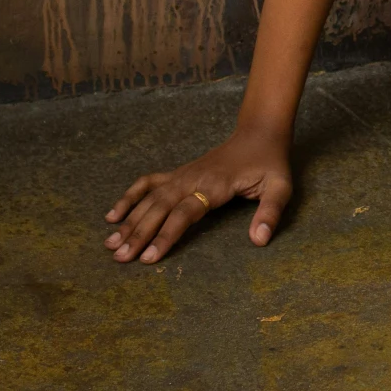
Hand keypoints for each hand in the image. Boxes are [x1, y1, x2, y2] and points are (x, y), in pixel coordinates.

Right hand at [103, 125, 293, 262]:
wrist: (258, 133)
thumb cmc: (270, 163)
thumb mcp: (280, 187)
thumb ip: (270, 213)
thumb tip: (258, 241)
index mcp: (214, 185)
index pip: (184, 213)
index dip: (165, 235)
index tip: (149, 258)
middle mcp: (192, 179)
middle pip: (159, 208)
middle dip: (138, 233)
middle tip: (120, 258)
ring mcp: (182, 175)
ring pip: (149, 198)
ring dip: (129, 220)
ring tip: (110, 244)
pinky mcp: (178, 173)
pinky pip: (148, 183)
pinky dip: (129, 197)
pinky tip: (113, 215)